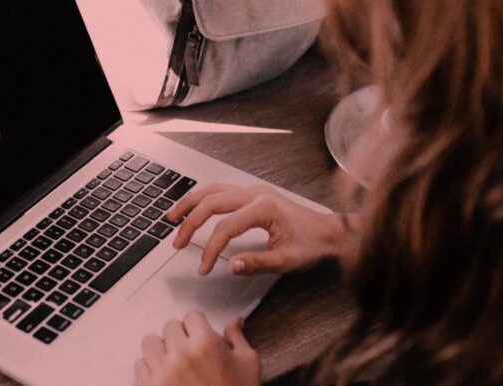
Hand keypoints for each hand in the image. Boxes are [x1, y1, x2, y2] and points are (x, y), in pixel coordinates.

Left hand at [135, 312, 259, 385]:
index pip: (192, 316)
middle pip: (170, 327)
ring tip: (174, 361)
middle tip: (191, 351)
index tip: (201, 335)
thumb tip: (235, 321)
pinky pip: (140, 366)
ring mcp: (162, 372)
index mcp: (205, 344)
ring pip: (150, 343)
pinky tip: (165, 377)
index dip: (199, 326)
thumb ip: (237, 339)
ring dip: (162, 349)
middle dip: (181, 336)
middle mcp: (180, 354)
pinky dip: (150, 369)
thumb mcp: (248, 365)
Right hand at [166, 183, 346, 274]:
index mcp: (264, 208)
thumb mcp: (287, 261)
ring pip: (213, 190)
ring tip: (172, 217)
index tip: (204, 267)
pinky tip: (193, 207)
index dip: (210, 249)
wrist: (330, 232)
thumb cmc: (312, 244)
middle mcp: (256, 194)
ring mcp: (254, 191)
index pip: (225, 227)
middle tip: (177, 243)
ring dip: (190, 203)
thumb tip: (231, 265)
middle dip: (190, 223)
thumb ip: (257, 263)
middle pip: (211, 202)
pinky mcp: (253, 194)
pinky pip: (221, 190)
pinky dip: (203, 198)